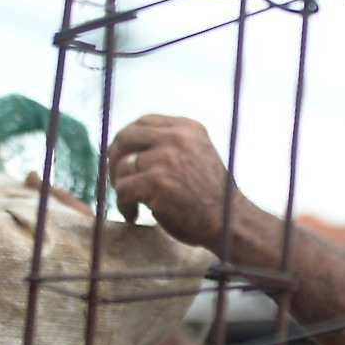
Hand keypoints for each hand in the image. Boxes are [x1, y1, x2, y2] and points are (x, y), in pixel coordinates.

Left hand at [108, 115, 244, 250]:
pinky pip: (123, 190)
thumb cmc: (211, 197)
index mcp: (188, 128)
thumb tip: (128, 148)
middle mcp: (177, 137)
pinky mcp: (156, 182)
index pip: (143, 121)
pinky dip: (123, 205)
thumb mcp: (197, 156)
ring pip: (123, 167)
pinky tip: (133, 215)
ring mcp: (166, 159)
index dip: (126, 139)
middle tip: (116, 179)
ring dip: (120, 188)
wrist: (229, 222)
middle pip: (126, 137)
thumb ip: (171, 146)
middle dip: (114, 159)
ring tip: (131, 204)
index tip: (122, 157)